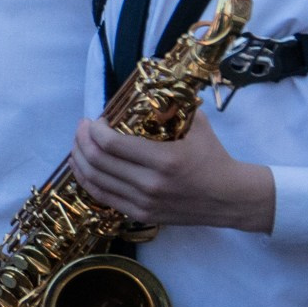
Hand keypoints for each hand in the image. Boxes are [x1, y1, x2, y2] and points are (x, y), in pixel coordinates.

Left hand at [69, 113, 275, 231]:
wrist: (230, 197)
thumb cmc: (213, 157)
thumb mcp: (197, 126)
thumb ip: (170, 108)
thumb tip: (145, 91)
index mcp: (164, 160)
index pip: (112, 144)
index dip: (94, 130)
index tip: (94, 120)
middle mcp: (150, 184)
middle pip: (99, 162)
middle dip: (82, 141)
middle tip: (81, 129)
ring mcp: (144, 202)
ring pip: (96, 181)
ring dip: (80, 161)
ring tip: (77, 146)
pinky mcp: (141, 215)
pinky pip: (104, 198)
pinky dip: (89, 182)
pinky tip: (83, 169)